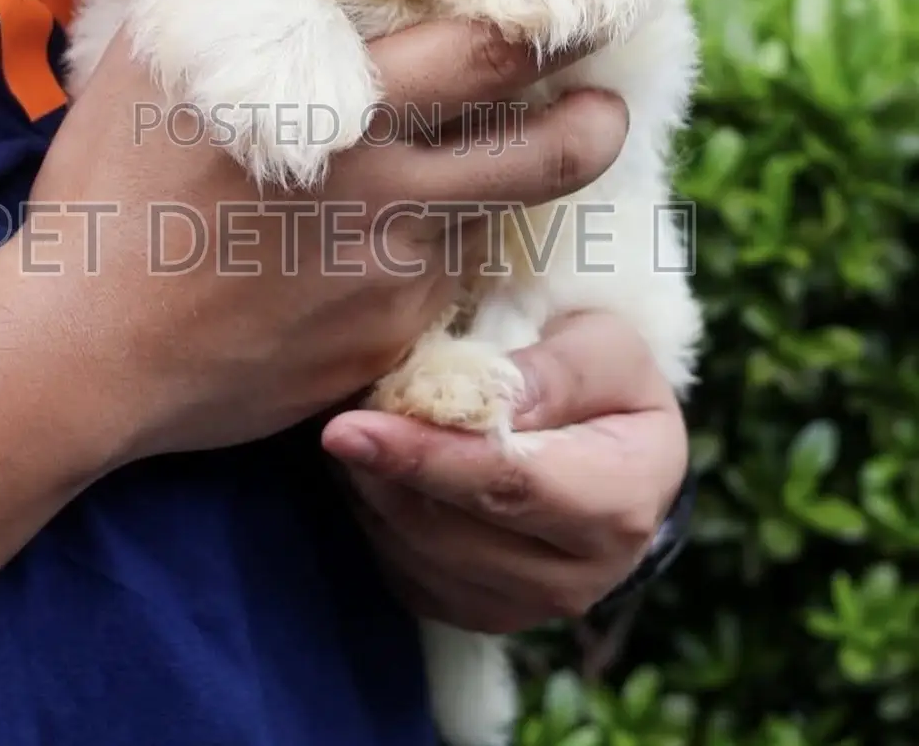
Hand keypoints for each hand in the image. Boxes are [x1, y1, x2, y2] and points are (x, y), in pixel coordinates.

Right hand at [24, 19, 628, 474]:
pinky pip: (431, 292)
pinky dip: (419, 263)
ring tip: (448, 180)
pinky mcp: (382, 348)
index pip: (492, 53)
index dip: (558, 24)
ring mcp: (393, 282)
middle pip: (550, 155)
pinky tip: (356, 258)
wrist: (80, 352)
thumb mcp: (156, 57)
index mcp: (345, 109)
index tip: (594, 6)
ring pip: (487, 225)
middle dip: (596, 124)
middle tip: (603, 106)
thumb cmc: (107, 189)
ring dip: (490, 195)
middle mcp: (392, 196)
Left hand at [321, 311, 687, 632]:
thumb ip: (554, 371)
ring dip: (374, 494)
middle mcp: (581, 575)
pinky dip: (378, 522)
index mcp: (622, 500)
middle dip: (384, 472)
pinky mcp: (484, 613)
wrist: (619, 445)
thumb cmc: (609, 382)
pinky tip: (373, 471)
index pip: (509, 484)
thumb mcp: (606, 347)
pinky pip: (409, 576)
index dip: (425, 456)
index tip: (349, 428)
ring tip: (356, 432)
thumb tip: (490, 398)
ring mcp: (530, 606)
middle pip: (454, 529)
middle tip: (338, 418)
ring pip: (421, 556)